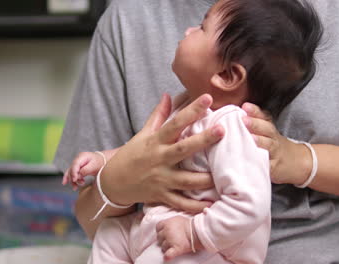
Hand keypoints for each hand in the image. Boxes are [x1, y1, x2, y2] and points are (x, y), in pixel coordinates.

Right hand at [63, 152, 104, 189]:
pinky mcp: (77, 168)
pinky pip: (72, 174)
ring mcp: (76, 164)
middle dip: (73, 178)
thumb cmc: (99, 162)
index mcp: (82, 156)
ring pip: (70, 173)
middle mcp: (77, 159)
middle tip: (78, 184)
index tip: (74, 180)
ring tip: (76, 187)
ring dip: (72, 181)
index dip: (73, 172)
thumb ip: (86, 170)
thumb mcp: (94, 165)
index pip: (75, 164)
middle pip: (71, 169)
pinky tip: (72, 185)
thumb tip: (78, 175)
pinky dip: (71, 180)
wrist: (102, 160)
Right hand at [101, 94, 223, 212]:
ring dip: (204, 179)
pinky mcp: (162, 196)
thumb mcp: (142, 134)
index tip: (206, 98)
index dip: (191, 110)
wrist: (113, 182)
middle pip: (183, 149)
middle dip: (203, 140)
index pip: (175, 123)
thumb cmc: (131, 155)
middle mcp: (159, 160)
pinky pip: (181, 202)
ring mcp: (161, 179)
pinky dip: (195, 206)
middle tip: (221, 130)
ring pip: (186, 180)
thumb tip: (168, 95)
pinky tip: (210, 203)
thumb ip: (158, 115)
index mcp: (156, 142)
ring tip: (224, 174)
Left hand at [156, 216, 193, 260]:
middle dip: (164, 239)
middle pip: (159, 237)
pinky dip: (168, 256)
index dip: (161, 231)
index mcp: (167, 223)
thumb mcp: (177, 219)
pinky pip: (168, 254)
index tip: (164, 233)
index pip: (158, 227)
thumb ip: (170, 222)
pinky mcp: (176, 248)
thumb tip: (168, 225)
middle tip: (171, 240)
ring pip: (163, 246)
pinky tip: (167, 257)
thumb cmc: (189, 224)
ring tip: (174, 246)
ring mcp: (170, 240)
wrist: (197, 230)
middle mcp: (166, 231)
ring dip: (167, 248)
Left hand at [241, 103, 310, 184]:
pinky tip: (252, 161)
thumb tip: (238, 111)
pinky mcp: (274, 167)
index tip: (245, 106)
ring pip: (269, 146)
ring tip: (251, 138)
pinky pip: (268, 165)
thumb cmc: (275, 145)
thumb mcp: (268, 132)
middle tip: (244, 119)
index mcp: (270, 129)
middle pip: (267, 129)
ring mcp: (275, 153)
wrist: (298, 162)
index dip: (255, 111)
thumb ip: (256, 121)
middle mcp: (273, 139)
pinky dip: (261, 163)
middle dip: (255, 124)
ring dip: (260, 141)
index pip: (264, 117)